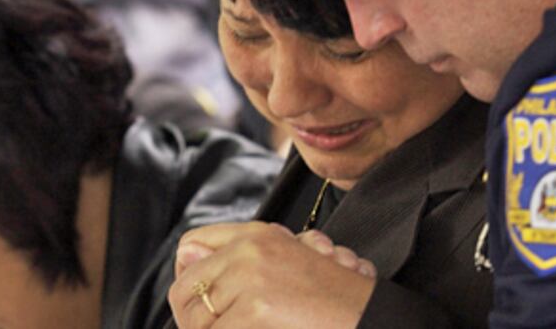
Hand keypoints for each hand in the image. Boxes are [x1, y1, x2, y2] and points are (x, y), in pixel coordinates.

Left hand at [170, 222, 376, 328]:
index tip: (198, 301)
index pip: (192, 245)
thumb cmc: (335, 298)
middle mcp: (248, 251)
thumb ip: (238, 255)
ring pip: (195, 321)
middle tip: (221, 328)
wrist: (371, 319)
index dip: (188, 277)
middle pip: (184, 289)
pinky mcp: (253, 314)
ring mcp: (249, 282)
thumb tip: (186, 254)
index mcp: (256, 235)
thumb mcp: (291, 258)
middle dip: (194, 319)